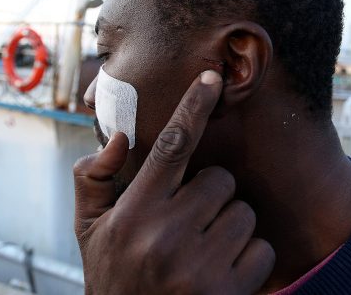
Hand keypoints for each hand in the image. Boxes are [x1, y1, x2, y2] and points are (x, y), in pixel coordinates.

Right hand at [73, 70, 274, 293]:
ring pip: (244, 213)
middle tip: (191, 221)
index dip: (192, 106)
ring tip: (202, 250)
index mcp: (133, 213)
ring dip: (230, 227)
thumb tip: (118, 137)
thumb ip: (92, 179)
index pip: (170, 146)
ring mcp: (198, 266)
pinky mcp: (227, 292)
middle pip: (221, 181)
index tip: (212, 78)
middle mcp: (164, 236)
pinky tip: (220, 273)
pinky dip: (249, 258)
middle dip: (211, 197)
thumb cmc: (113, 277)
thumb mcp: (88, 231)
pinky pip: (262, 249)